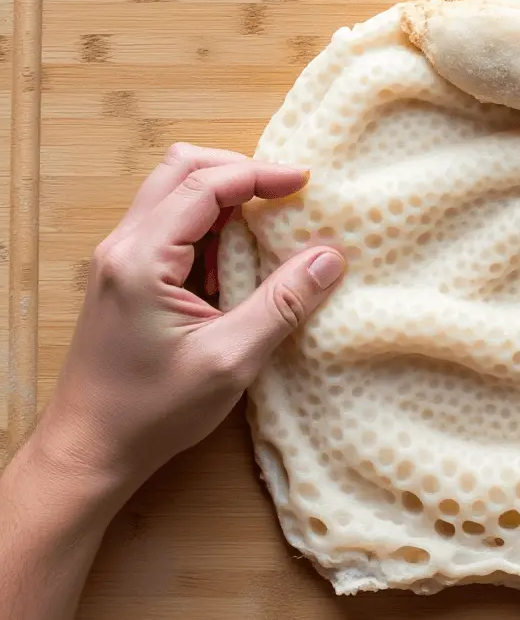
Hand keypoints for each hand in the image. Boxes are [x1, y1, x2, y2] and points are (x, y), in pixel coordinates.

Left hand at [35, 143, 345, 510]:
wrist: (90, 448)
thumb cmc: (153, 411)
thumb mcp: (230, 360)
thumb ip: (282, 304)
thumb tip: (329, 258)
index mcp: (142, 259)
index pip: (204, 186)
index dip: (258, 175)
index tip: (304, 181)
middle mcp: (122, 247)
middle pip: (179, 170)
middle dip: (237, 171)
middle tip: (285, 192)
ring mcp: (117, 260)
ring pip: (171, 194)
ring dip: (222, 198)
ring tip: (267, 227)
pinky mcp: (123, 277)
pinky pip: (167, 226)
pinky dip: (207, 226)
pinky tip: (235, 263)